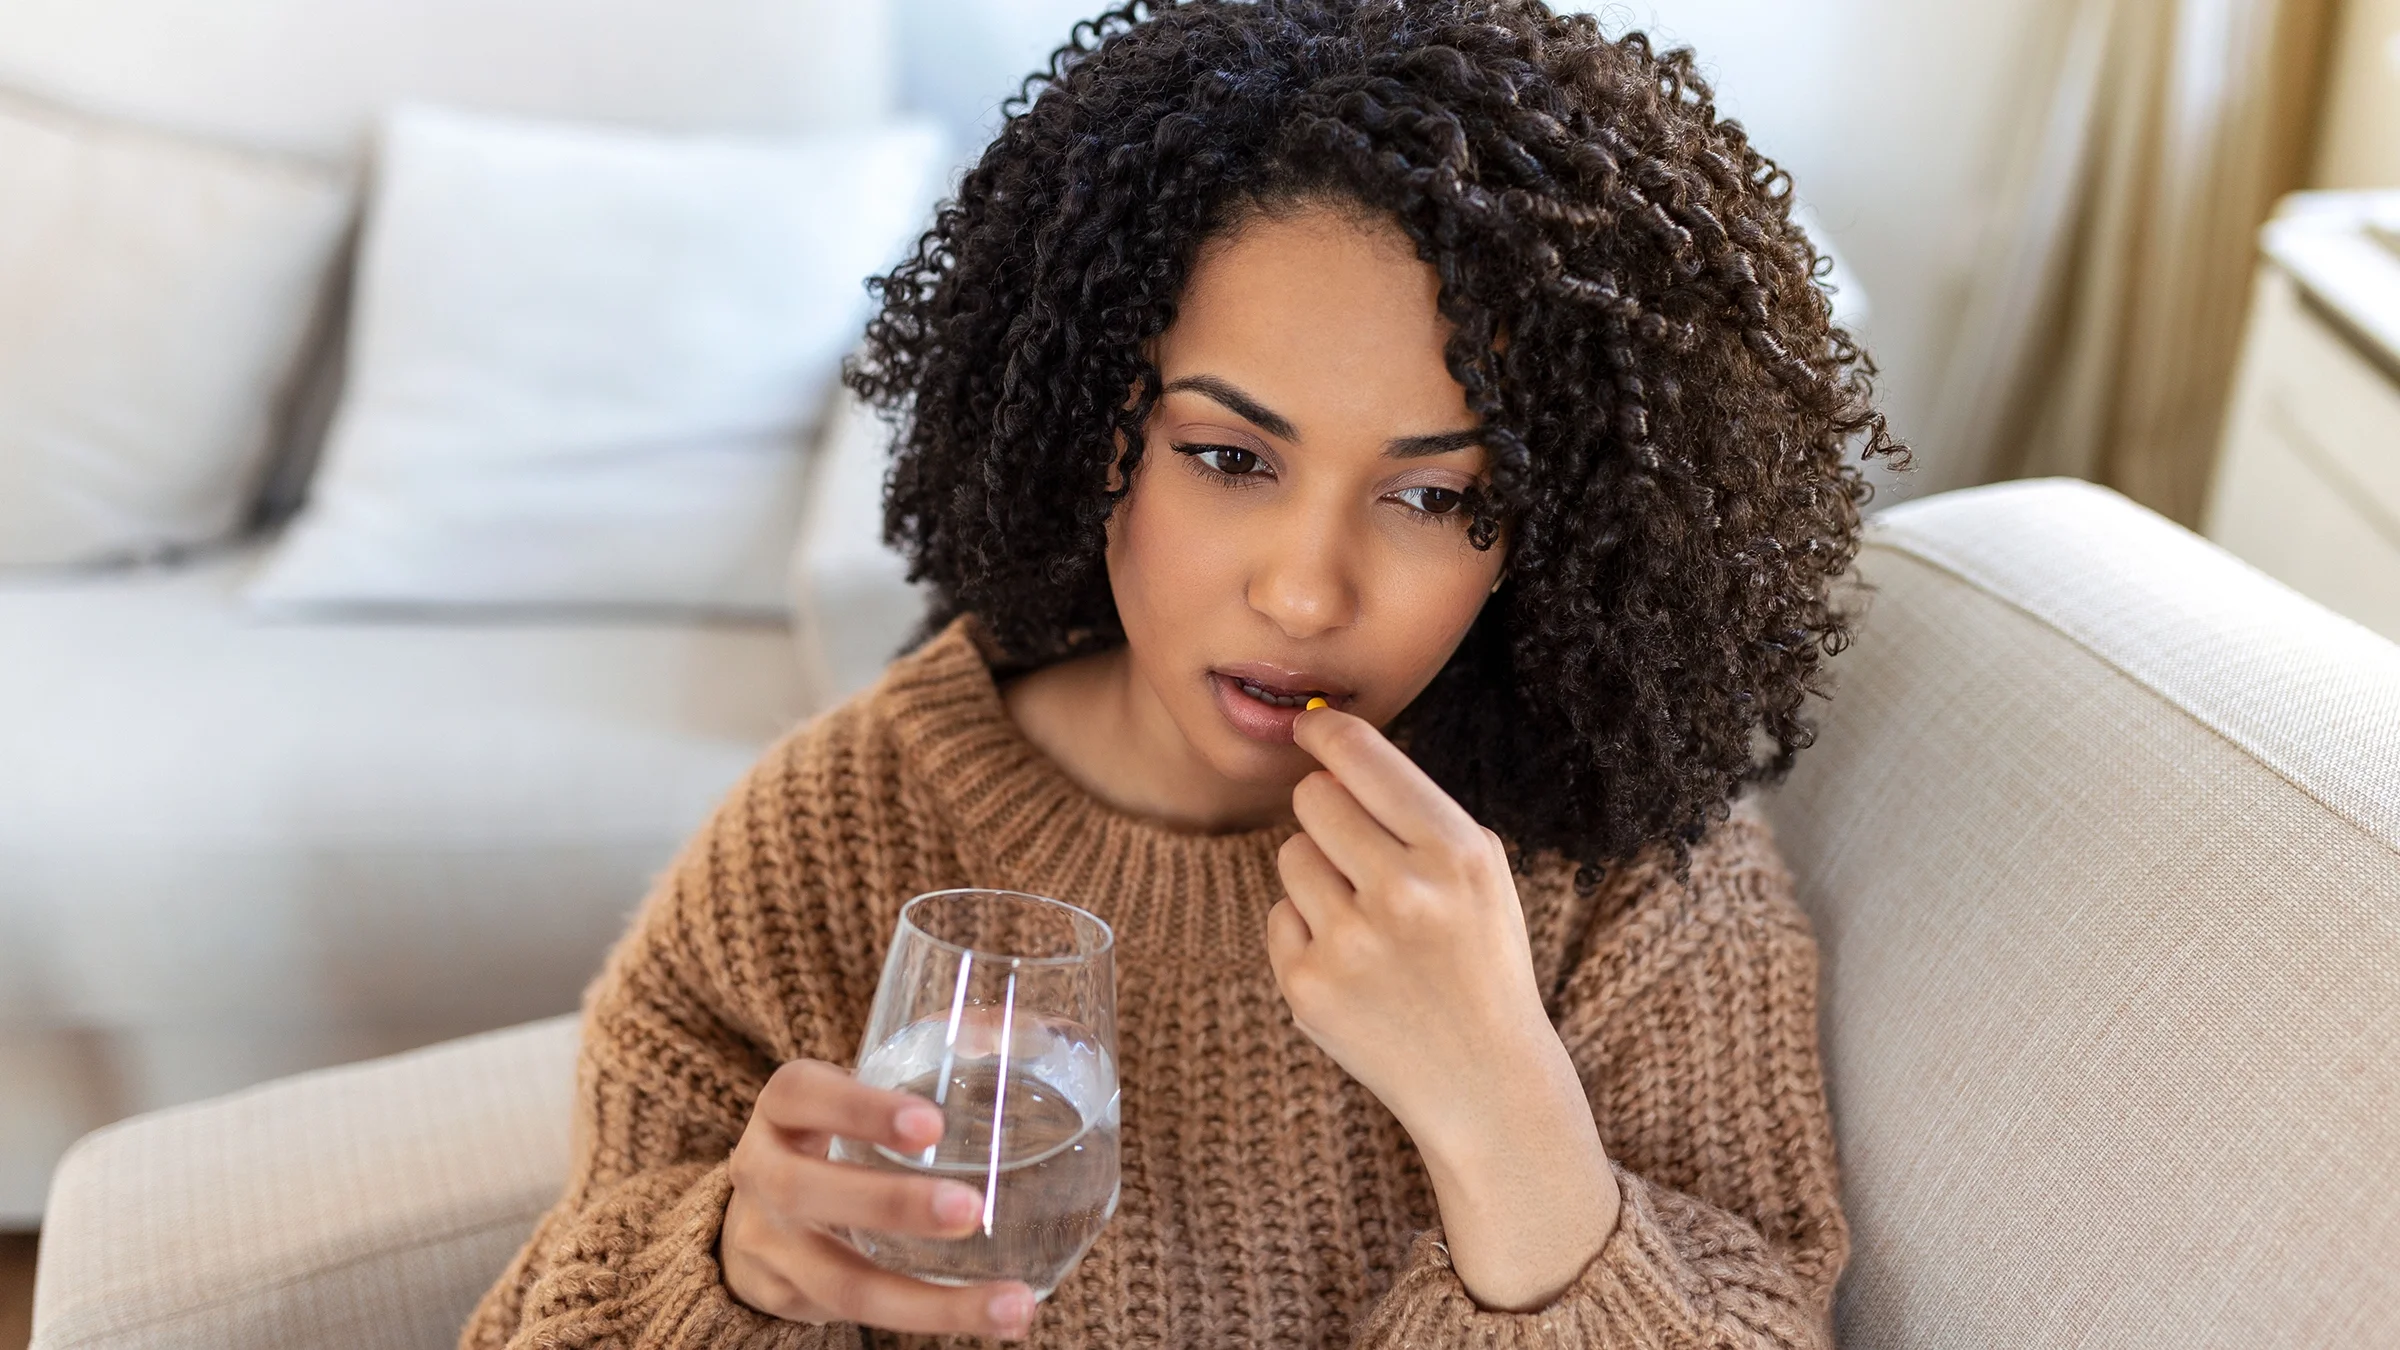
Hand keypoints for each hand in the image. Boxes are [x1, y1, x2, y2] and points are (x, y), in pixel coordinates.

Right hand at [723, 1059, 1037, 1339]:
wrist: (757, 1212)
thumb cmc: (838, 1130)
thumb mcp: (862, 1084)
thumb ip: (936, 1048)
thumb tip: (1025, 1035)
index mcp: (783, 1108)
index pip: (803, 1094)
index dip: (860, 1108)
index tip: (931, 1124)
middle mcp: (763, 1175)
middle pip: (808, 1191)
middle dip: (892, 1205)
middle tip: (971, 1210)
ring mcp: (769, 1245)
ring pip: (842, 1284)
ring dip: (932, 1303)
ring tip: (1013, 1305)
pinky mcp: (789, 1299)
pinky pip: (858, 1319)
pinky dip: (930, 1320)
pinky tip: (990, 1319)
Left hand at [1268, 706, 1618, 1310]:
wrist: (1484, 1079)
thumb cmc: (1479, 958)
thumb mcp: (1479, 872)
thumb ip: (1413, 810)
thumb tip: (1327, 754)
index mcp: (1455, 852)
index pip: (1362, 757)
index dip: (1325, 732)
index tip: (1309, 727)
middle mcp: (1402, 891)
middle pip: (1313, 799)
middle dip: (1328, 812)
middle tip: (1359, 851)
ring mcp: (1349, 942)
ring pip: (1291, 855)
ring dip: (1319, 875)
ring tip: (1368, 919)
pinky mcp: (1308, 986)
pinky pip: (1280, 914)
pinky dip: (1308, 932)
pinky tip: (1355, 965)